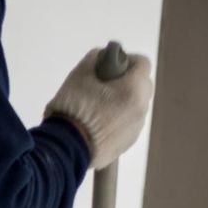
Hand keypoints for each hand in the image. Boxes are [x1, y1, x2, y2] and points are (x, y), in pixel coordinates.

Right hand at [46, 48, 154, 168]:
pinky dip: (118, 122)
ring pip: (135, 107)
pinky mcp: (128, 143)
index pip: (142, 63)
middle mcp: (141, 107)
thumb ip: (95, 59)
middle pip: (142, 86)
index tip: (110, 66)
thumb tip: (103, 58)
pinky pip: (128, 125)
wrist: (65, 150)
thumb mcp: (78, 75)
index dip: (127, 60)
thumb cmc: (72, 108)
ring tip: (98, 111)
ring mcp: (136, 127)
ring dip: (123, 103)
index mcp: (133, 88)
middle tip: (103, 88)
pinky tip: (98, 127)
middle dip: (127, 82)